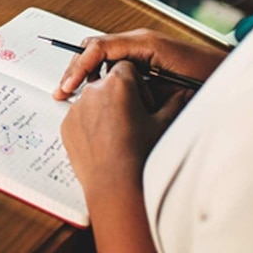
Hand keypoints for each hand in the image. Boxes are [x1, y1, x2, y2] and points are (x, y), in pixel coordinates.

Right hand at [55, 28, 225, 100]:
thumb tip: (110, 88)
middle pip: (93, 48)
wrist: (232, 77)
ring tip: (71, 93)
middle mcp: (139, 41)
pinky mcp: (144, 60)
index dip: (79, 66)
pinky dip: (99, 77)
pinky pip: (113, 64)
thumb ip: (140, 83)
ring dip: (85, 74)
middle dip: (75, 68)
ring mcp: (141, 49)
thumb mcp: (171, 85)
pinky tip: (94, 94)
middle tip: (62, 91)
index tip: (68, 86)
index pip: (98, 47)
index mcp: (143, 42)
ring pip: (100, 56)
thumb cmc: (210, 77)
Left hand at [61, 61, 191, 199]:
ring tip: (118, 133)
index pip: (126, 67)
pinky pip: (80, 117)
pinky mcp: (67, 125)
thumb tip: (185, 92)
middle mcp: (93, 91)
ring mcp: (77, 108)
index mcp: (118, 83)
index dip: (137, 83)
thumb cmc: (140, 155)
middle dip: (119, 95)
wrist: (116, 185)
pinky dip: (90, 124)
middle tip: (132, 118)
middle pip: (107, 82)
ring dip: (103, 109)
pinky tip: (104, 142)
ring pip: (92, 100)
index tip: (142, 101)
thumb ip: (174, 103)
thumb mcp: (163, 125)